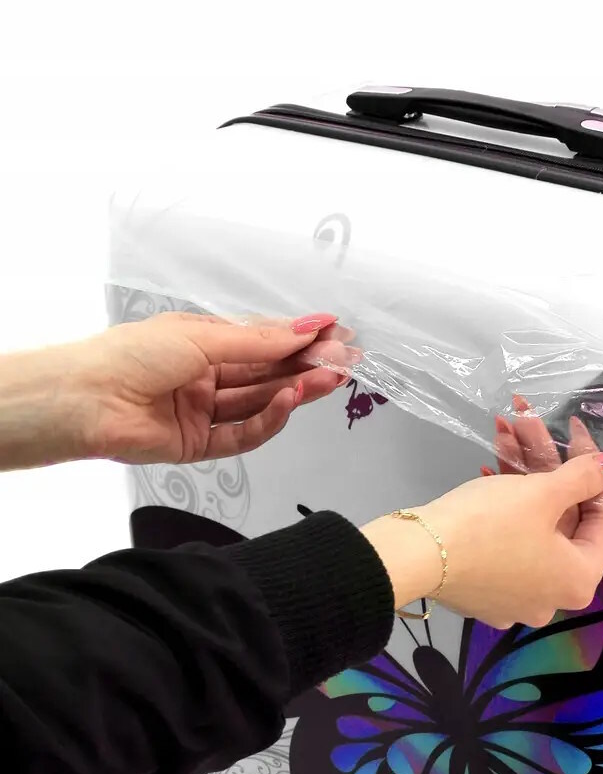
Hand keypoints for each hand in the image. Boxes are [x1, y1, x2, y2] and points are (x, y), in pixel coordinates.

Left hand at [0, 311, 359, 470]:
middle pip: (267, 374)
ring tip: (327, 379)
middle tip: (344, 361)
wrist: (86, 400)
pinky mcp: (199, 446)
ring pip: (260, 403)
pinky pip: (243, 435)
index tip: (335, 333)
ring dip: (296, 391)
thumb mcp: (203, 338)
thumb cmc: (131, 356)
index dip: (299, 339)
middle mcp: (205, 377)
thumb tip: (307, 328)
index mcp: (202, 344)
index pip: (262, 342)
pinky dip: (269, 420)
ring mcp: (203, 412)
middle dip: (307, 366)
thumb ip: (259, 340)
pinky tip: (289, 401)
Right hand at [362, 443, 602, 629]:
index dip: (591, 469)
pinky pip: (505, 541)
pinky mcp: (483, 590)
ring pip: (530, 524)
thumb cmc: (490, 524)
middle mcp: (551, 598)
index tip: (574, 433)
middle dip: (544, 462)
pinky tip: (488, 468)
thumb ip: (585, 475)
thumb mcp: (542, 492)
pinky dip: (502, 505)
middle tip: (528, 422)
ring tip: (503, 429)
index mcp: (578, 581)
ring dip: (519, 474)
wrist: (416, 555)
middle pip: (561, 518)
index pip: (602, 518)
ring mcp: (514, 597)